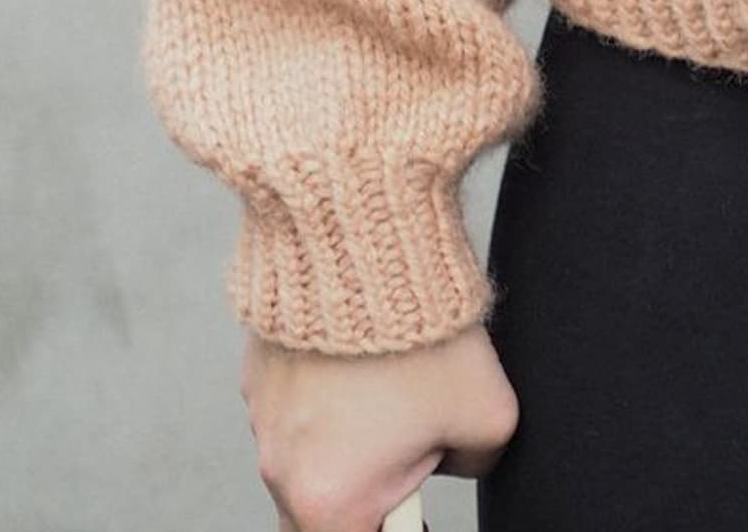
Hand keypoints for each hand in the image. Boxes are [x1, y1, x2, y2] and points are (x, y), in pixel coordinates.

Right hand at [242, 317, 516, 531]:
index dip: (397, 526)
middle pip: (323, 506)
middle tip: (410, 439)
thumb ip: (475, 460)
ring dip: (346, 431)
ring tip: (392, 379)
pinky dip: (326, 386)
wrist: (366, 243)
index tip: (413, 508)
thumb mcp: (488, 413)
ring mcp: (261, 416)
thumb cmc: (423, 335)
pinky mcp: (258, 369)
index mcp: (328, 500)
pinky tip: (364, 347)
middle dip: (366, 484)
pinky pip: (295, 399)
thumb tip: (458, 455)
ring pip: (308, 449)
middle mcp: (280, 468)